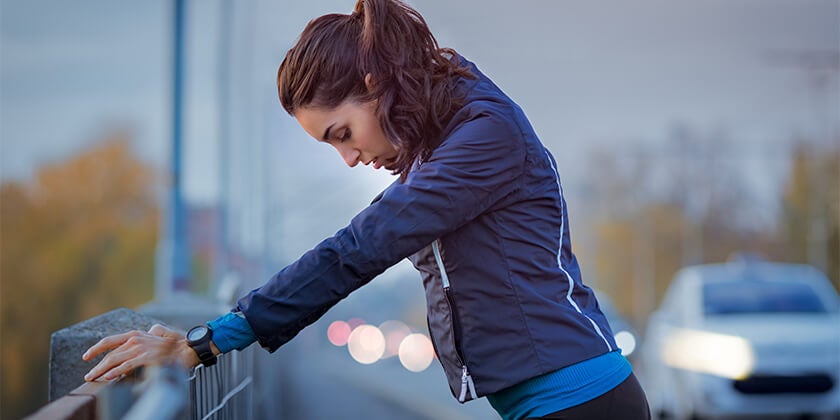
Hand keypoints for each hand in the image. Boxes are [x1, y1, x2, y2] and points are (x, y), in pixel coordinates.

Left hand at [82, 323, 198, 381]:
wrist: (189, 348)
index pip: (110, 340)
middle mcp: (136, 339)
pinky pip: (126, 366)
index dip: (96, 348)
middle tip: (89, 376)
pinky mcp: (146, 357)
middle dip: (97, 365)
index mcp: (136, 334)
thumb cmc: (177, 344)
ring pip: (114, 359)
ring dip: (101, 370)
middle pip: (110, 353)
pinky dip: (115, 372)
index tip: (86, 356)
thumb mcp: (161, 335)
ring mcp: (141, 348)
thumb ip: (153, 333)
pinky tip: (108, 377)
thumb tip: (151, 331)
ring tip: (93, 378)